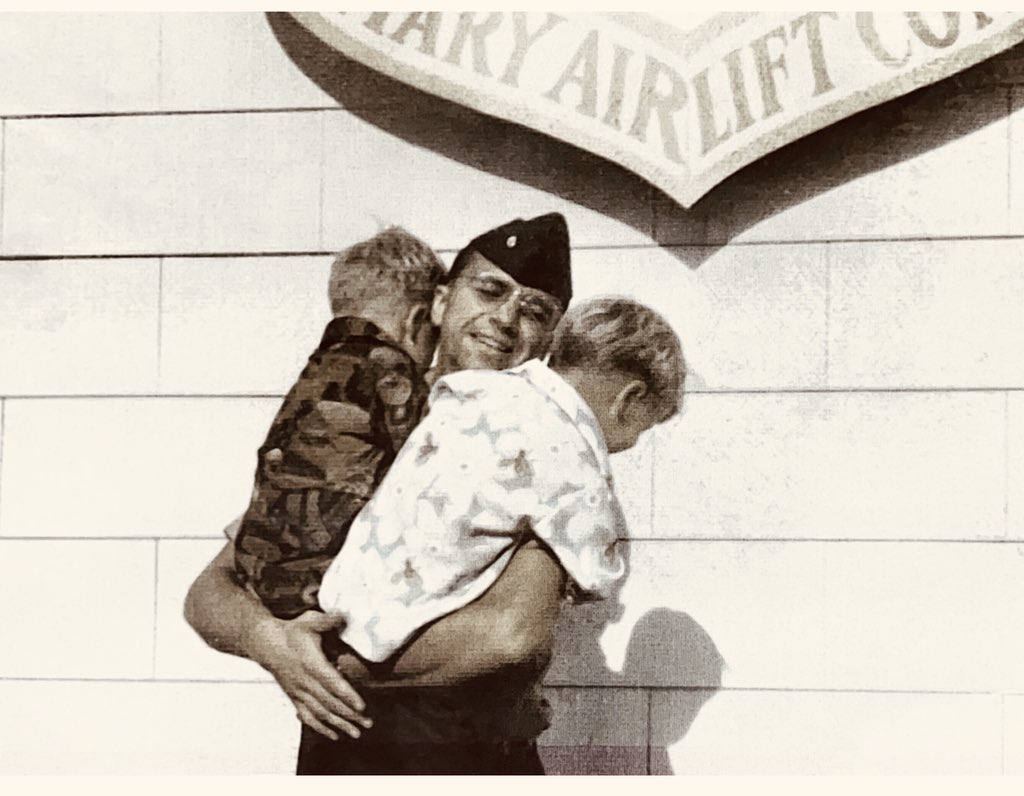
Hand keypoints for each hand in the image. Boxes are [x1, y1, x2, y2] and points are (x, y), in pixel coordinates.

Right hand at [252, 610, 371, 740]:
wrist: (265, 643)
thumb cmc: (291, 632)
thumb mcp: (310, 621)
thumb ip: (328, 620)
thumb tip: (343, 615)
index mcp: (312, 664)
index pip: (333, 684)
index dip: (348, 696)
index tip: (362, 707)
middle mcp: (305, 682)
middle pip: (330, 703)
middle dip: (350, 715)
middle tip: (368, 724)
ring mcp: (299, 692)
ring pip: (320, 713)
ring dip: (339, 724)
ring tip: (356, 733)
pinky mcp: (294, 697)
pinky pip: (307, 717)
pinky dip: (321, 727)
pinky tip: (334, 734)